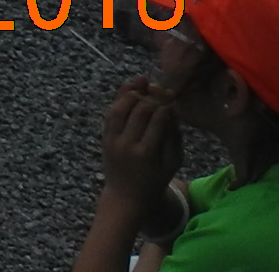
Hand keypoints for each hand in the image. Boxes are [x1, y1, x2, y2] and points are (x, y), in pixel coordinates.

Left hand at [96, 77, 180, 208]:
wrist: (126, 196)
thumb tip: (173, 110)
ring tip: (144, 83)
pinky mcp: (104, 137)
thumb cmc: (155, 180)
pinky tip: (130, 90)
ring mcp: (112, 140)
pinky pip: (110, 113)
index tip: (172, 97)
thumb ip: (174, 137)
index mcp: (147, 154)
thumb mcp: (172, 164)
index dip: (165, 106)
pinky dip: (119, 100)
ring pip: (120, 109)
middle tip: (161, 88)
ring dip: (132, 93)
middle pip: (138, 112)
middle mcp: (127, 145)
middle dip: (151, 97)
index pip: (157, 121)